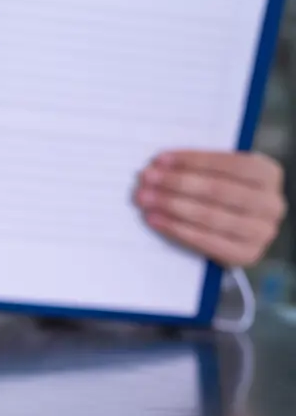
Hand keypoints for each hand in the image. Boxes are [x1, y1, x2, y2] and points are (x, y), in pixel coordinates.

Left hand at [136, 150, 286, 266]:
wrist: (234, 231)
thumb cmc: (219, 193)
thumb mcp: (218, 173)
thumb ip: (199, 167)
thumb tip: (160, 165)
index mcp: (268, 174)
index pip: (229, 163)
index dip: (191, 161)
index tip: (159, 160)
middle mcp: (272, 204)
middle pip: (218, 190)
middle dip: (176, 183)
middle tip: (146, 178)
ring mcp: (262, 232)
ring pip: (211, 216)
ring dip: (172, 205)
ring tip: (145, 198)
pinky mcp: (247, 255)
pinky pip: (207, 241)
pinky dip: (176, 229)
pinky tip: (154, 219)